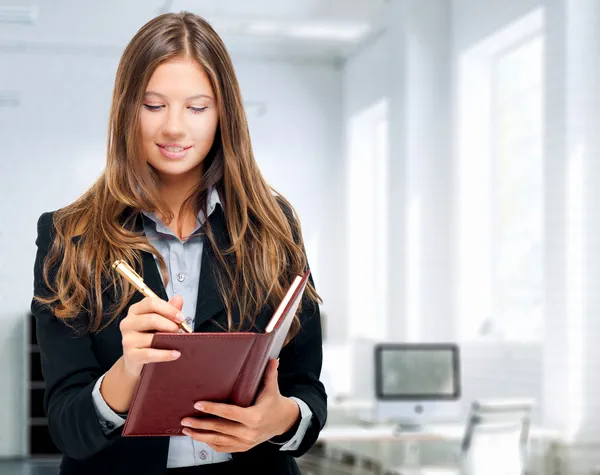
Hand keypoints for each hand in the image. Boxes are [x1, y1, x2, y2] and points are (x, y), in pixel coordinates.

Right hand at [119, 294, 185, 377]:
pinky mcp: (130, 355)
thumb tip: (178, 297)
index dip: (169, 309)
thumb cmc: (149, 338)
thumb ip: (169, 310)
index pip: (151, 303)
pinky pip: (150, 354)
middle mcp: (128, 323)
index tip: (181, 317)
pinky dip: (165, 354)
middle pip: (151, 318)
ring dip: (169, 339)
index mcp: (135, 310)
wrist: (138, 362)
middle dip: (170, 324)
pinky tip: (175, 354)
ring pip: (151, 337)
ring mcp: (127, 339)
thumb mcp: (160, 321)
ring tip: (178, 342)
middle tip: (179, 330)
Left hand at [180, 359, 299, 451]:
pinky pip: (222, 447)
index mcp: (255, 417)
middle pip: (220, 429)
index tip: (198, 404)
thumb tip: (273, 358)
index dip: (213, 409)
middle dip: (200, 425)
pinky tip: (199, 437)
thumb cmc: (274, 403)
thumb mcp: (272, 388)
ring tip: (186, 430)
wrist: (283, 422)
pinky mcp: (242, 448)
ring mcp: (245, 443)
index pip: (230, 413)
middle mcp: (249, 433)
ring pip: (218, 441)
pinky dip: (209, 443)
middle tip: (185, 419)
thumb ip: (270, 374)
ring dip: (200, 436)